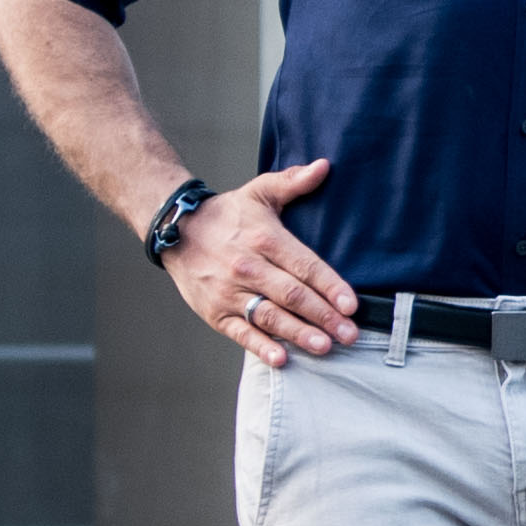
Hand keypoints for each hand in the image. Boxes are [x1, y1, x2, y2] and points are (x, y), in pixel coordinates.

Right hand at [169, 158, 357, 363]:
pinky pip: (240, 332)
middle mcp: (248, 268)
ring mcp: (229, 292)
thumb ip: (293, 182)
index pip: (304, 266)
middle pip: (292, 295)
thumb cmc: (226, 214)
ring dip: (298, 334)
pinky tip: (281, 359)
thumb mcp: (259, 192)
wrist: (174, 230)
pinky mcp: (215, 312)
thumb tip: (323, 166)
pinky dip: (260, 347)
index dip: (330, 286)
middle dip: (324, 316)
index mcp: (264, 239)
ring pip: (269, 317)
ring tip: (325, 347)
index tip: (351, 304)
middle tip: (350, 334)